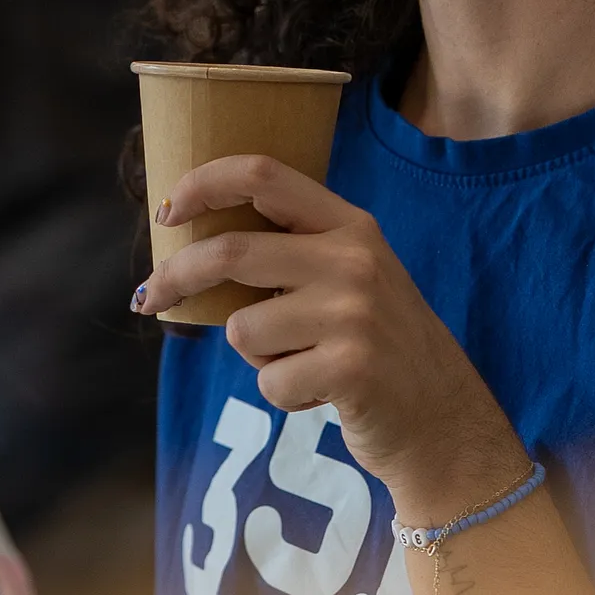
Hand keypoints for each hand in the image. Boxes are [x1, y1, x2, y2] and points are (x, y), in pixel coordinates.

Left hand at [134, 155, 521, 512]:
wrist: (445, 420)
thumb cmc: (378, 347)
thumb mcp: (350, 279)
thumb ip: (291, 254)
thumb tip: (189, 248)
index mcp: (350, 225)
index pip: (264, 174)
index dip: (205, 183)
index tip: (168, 210)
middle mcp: (354, 259)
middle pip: (231, 252)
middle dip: (176, 277)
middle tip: (150, 298)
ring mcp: (354, 312)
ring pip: (242, 330)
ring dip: (258, 358)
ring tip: (307, 363)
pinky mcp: (350, 368)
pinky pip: (267, 382)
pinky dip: (284, 396)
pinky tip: (325, 393)